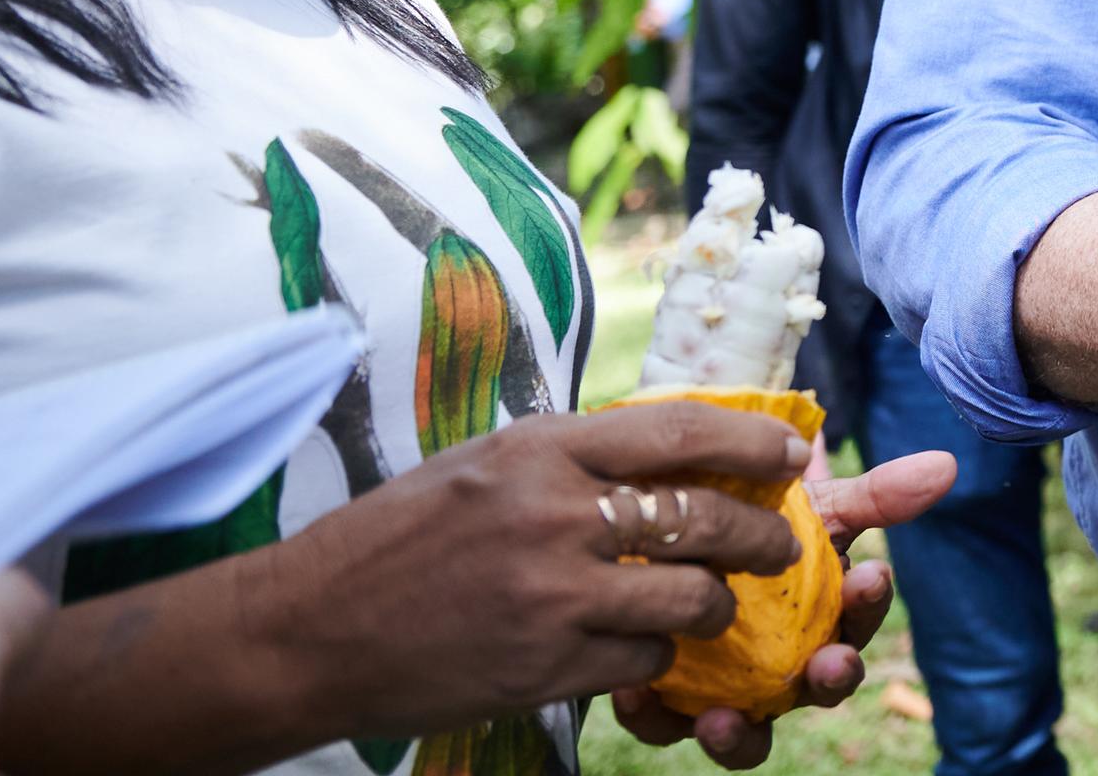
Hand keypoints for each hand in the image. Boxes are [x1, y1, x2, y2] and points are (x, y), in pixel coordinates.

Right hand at [252, 400, 812, 742]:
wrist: (305, 631)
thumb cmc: (394, 539)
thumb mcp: (483, 465)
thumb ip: (570, 457)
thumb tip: (668, 449)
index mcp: (539, 450)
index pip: (678, 430)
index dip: (751, 440)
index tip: (791, 453)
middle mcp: (553, 514)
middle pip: (703, 518)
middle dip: (763, 536)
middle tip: (782, 547)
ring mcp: (551, 594)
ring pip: (690, 598)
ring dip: (713, 606)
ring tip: (709, 605)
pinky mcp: (544, 666)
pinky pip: (644, 661)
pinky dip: (654, 658)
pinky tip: (635, 651)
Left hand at [609, 444, 960, 765]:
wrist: (680, 526)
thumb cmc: (756, 520)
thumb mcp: (809, 503)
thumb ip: (874, 493)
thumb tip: (946, 465)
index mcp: (825, 622)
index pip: (859, 622)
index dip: (868, 605)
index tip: (870, 575)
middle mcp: (785, 668)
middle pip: (818, 690)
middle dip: (831, 681)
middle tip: (831, 665)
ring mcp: (730, 690)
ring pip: (745, 732)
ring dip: (739, 734)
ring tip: (721, 718)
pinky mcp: (667, 703)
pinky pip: (663, 724)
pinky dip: (651, 715)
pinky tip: (636, 692)